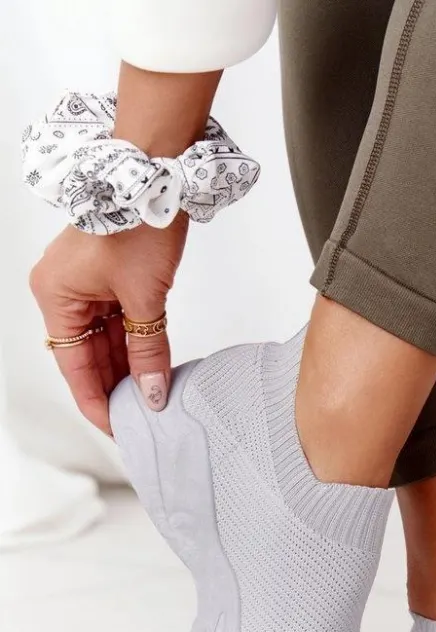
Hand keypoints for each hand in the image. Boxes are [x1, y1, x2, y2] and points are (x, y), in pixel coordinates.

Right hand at [30, 213, 188, 433]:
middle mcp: (62, 292)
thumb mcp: (146, 298)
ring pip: (104, 341)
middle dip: (115, 388)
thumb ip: (148, 352)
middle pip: (87, 356)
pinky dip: (134, 345)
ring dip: (127, 368)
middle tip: (141, 420)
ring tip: (150, 400)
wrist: (156, 174)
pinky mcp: (107, 277)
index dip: (97, 402)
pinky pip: (117, 323)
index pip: (74, 367)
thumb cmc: (139, 223)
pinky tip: (151, 370)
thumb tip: (152, 395)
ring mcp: (84, 284)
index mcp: (55, 296)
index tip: (119, 429)